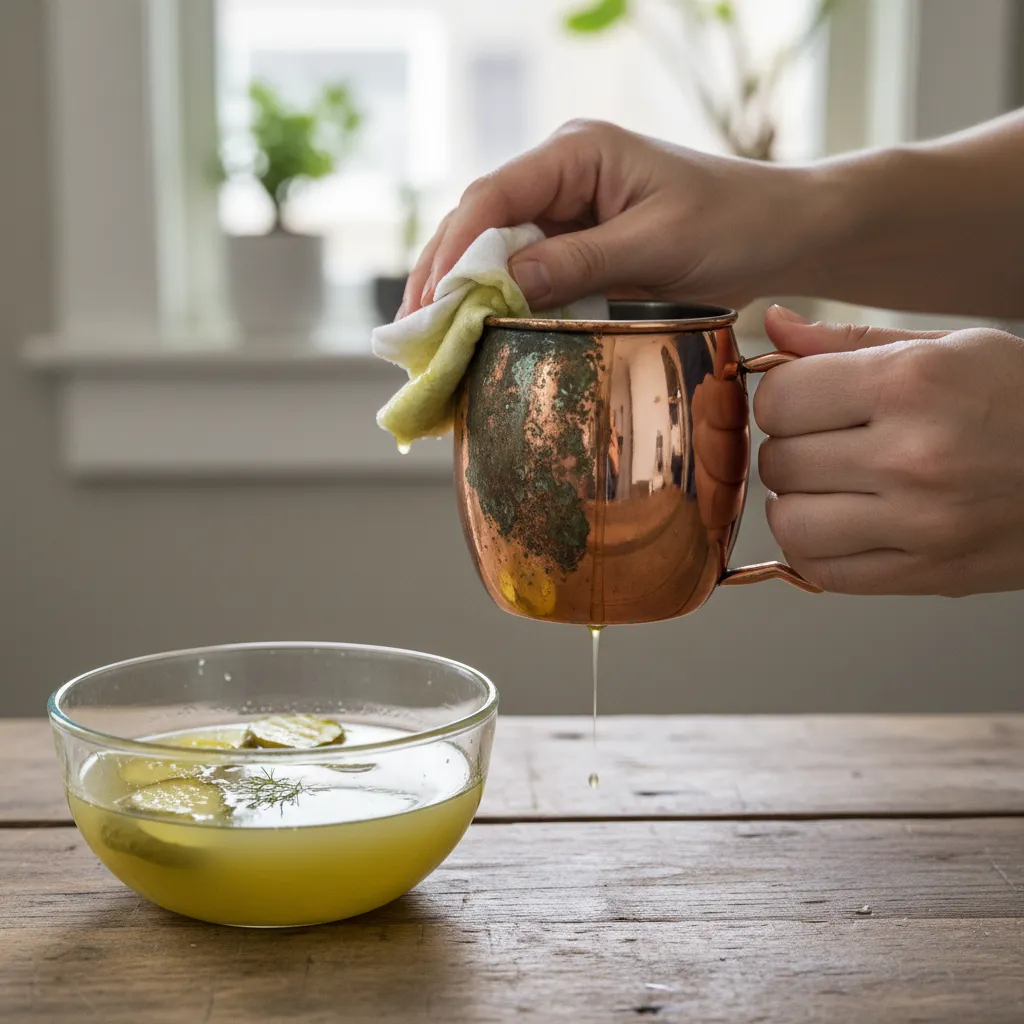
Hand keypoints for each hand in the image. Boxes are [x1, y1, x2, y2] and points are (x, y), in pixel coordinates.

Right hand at [399, 120, 813, 316]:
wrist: (782, 234)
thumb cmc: (735, 223)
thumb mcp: (658, 243)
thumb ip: (580, 261)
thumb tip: (502, 287)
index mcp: (578, 153)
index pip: (494, 196)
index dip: (455, 250)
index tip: (431, 303)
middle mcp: (563, 175)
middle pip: (479, 222)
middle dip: (442, 275)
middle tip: (411, 333)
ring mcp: (568, 211)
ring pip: (495, 250)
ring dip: (463, 294)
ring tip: (428, 342)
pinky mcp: (579, 245)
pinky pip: (526, 274)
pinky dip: (500, 305)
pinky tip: (478, 336)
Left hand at [755, 306, 1023, 595]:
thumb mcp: (952, 348)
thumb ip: (849, 341)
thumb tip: (772, 325)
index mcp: (914, 385)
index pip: (780, 397)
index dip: (784, 396)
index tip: (807, 398)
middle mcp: (913, 456)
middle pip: (779, 459)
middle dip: (792, 446)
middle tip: (828, 440)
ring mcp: (920, 524)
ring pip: (788, 521)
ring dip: (797, 501)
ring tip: (832, 484)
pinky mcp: (927, 574)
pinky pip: (821, 569)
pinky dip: (816, 546)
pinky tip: (843, 522)